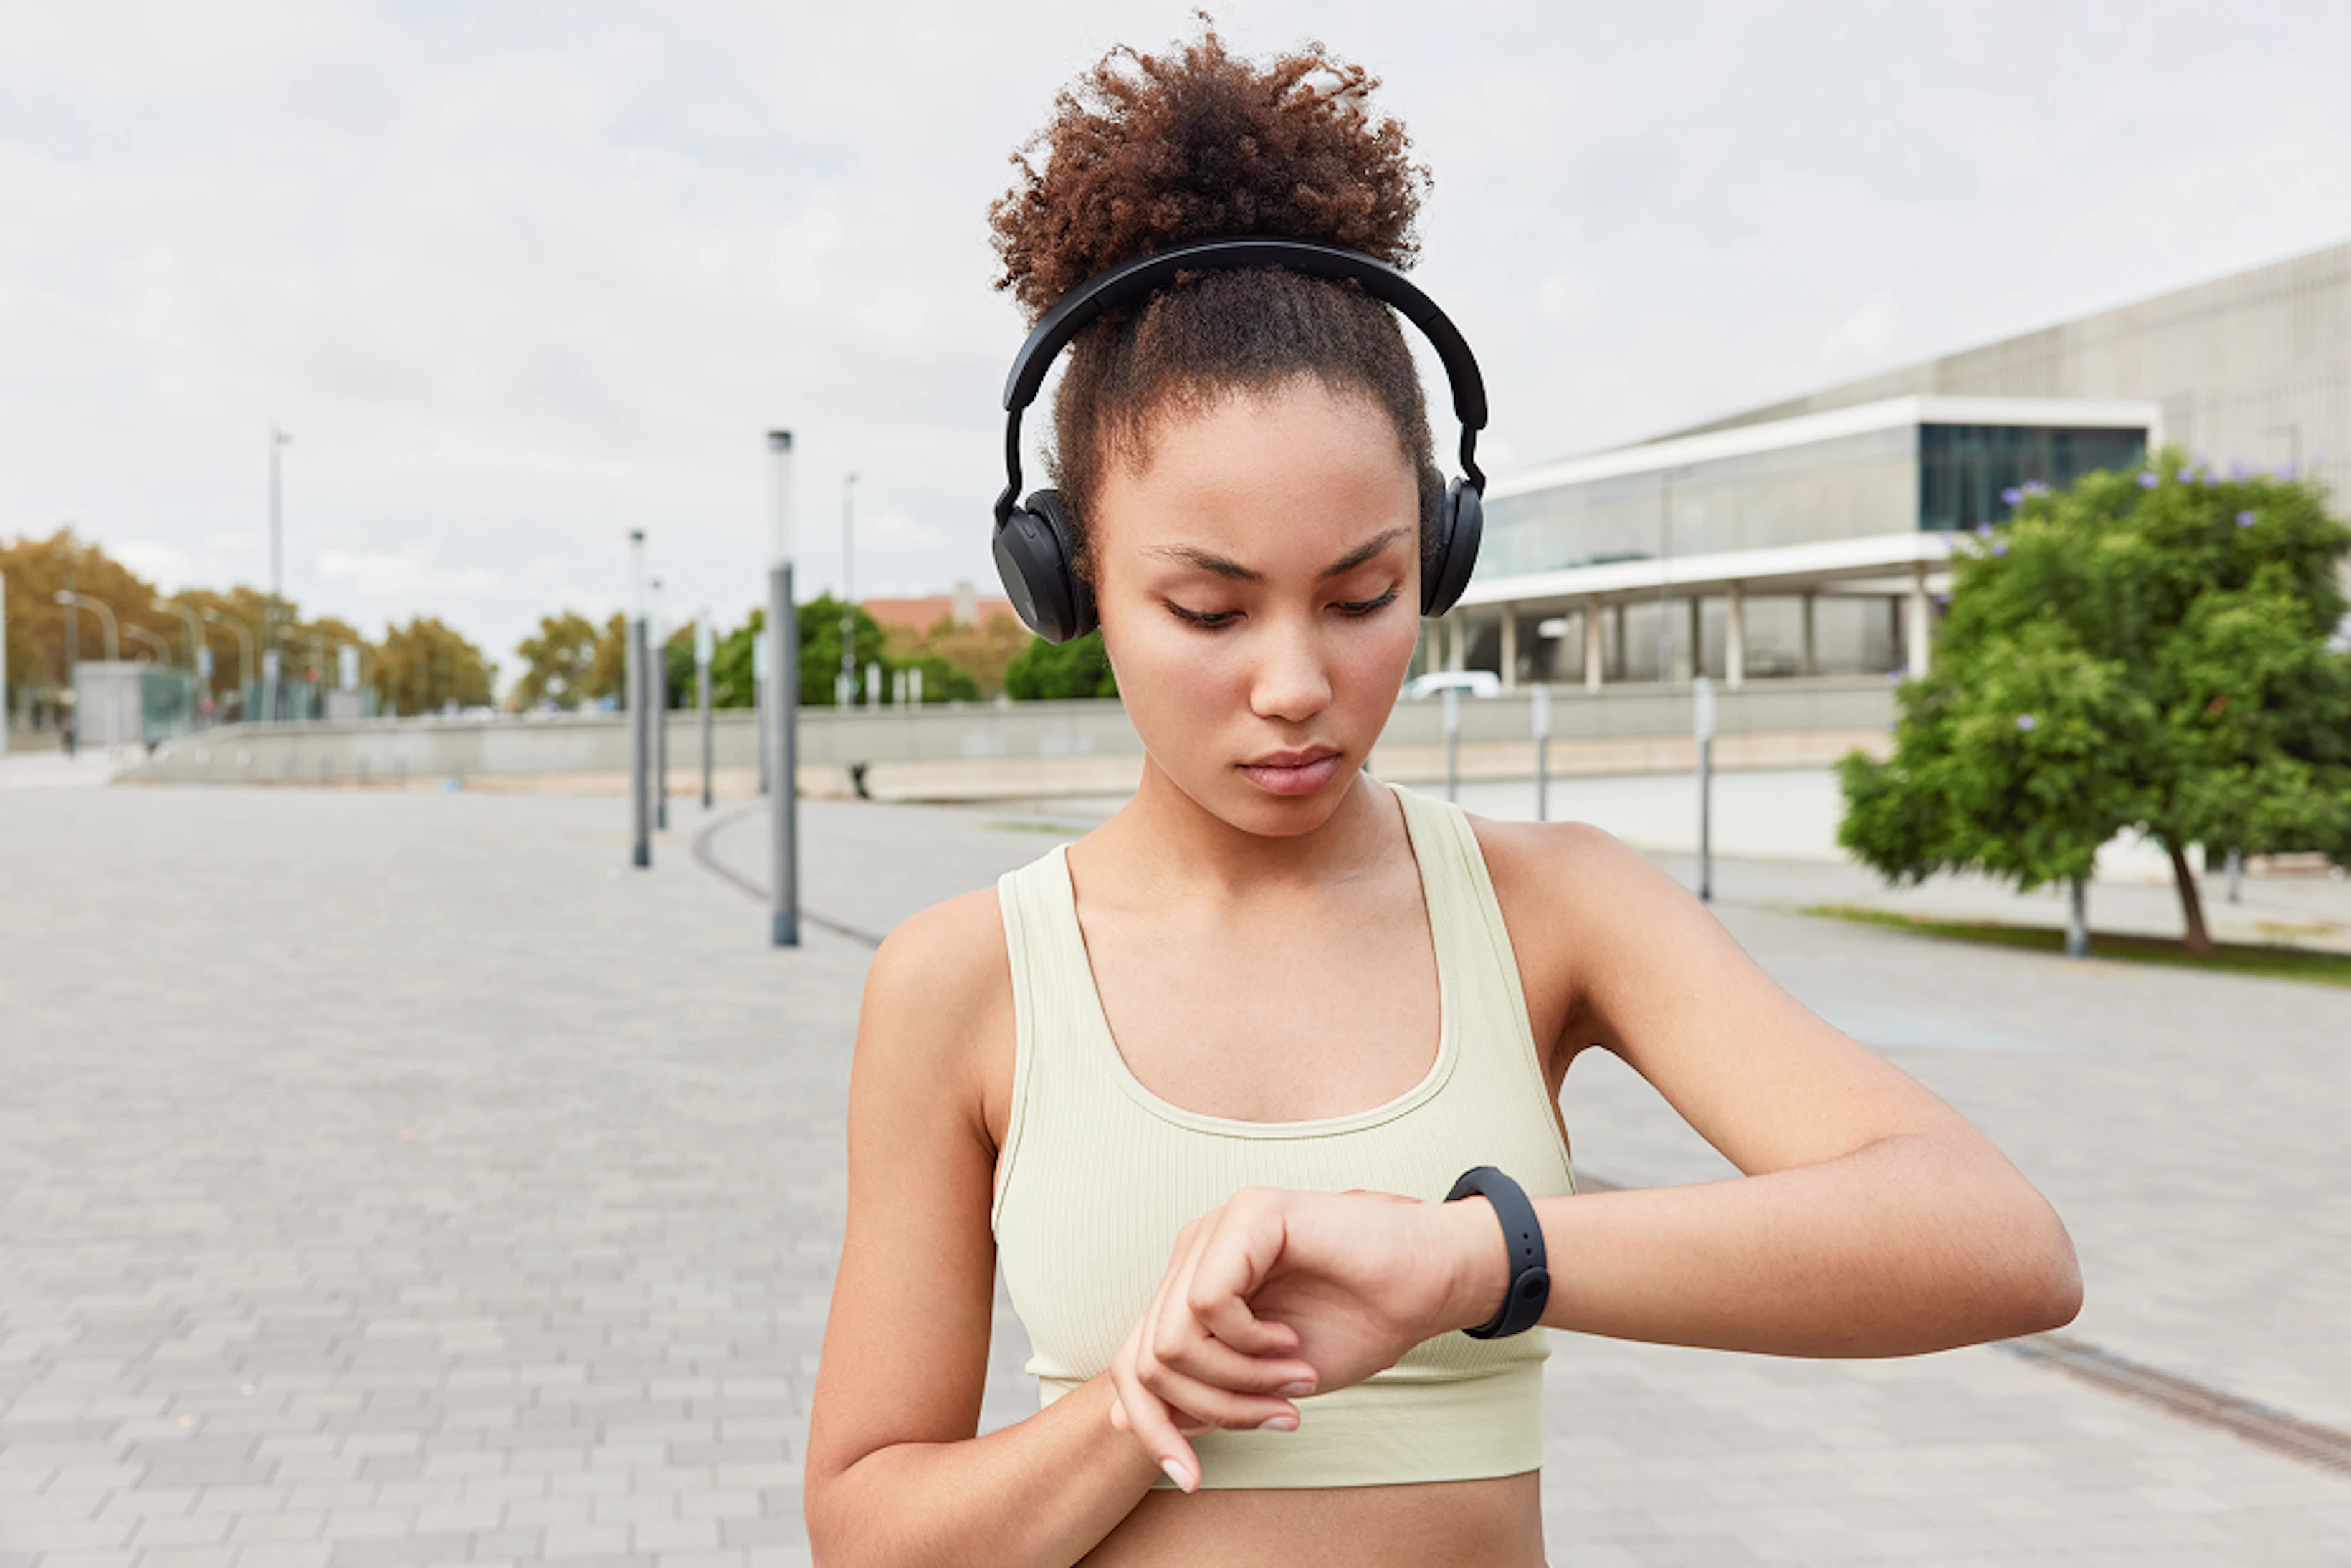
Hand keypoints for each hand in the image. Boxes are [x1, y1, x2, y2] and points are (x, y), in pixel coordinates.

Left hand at [1107, 1187, 1505, 1491]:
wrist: (1431, 1282)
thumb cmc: (1355, 1324)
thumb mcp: (1264, 1381)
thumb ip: (1199, 1390)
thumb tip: (1123, 1417)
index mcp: (1192, 1286)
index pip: (1135, 1362)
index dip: (1154, 1428)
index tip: (1190, 1479)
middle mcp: (1194, 1251)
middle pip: (1146, 1358)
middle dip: (1211, 1411)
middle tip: (1276, 1417)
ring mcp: (1217, 1228)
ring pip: (1172, 1339)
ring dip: (1237, 1382)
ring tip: (1292, 1381)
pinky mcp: (1248, 1214)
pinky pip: (1208, 1304)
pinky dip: (1249, 1344)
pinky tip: (1290, 1343)